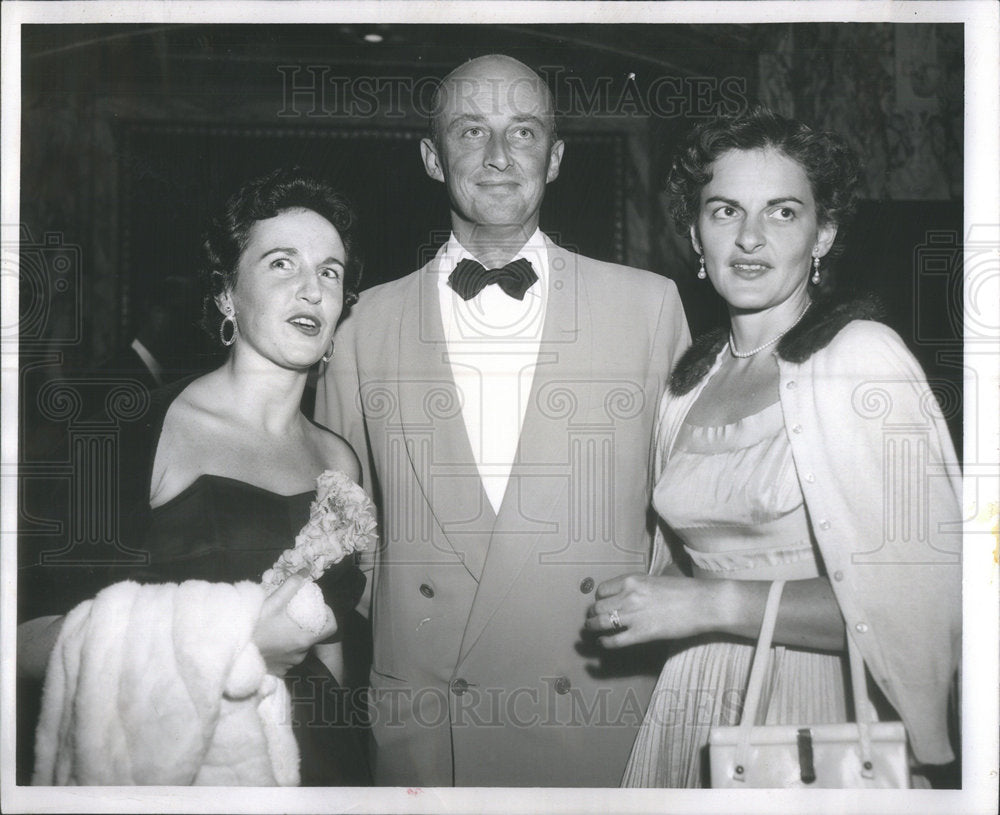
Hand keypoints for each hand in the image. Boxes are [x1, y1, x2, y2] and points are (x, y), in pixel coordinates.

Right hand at [253, 571, 337, 675]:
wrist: (234, 651)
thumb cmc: (255, 626)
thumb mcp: (273, 602)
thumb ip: (291, 585)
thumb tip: (306, 571)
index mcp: (304, 638)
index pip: (331, 627)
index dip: (327, 615)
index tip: (316, 608)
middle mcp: (301, 654)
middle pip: (314, 635)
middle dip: (308, 624)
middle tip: (294, 613)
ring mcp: (291, 664)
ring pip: (300, 647)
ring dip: (295, 636)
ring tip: (281, 626)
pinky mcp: (280, 671)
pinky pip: (289, 657)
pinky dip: (285, 648)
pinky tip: (273, 640)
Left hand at [584, 572, 719, 647]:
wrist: (702, 603)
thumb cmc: (684, 590)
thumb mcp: (655, 580)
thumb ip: (638, 587)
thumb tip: (628, 596)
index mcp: (631, 580)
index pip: (602, 590)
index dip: (600, 598)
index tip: (602, 603)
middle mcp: (628, 596)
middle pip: (597, 607)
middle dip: (592, 614)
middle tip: (592, 618)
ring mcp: (633, 615)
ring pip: (600, 622)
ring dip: (592, 627)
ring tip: (591, 630)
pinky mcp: (641, 634)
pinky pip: (614, 640)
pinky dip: (605, 642)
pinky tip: (603, 642)